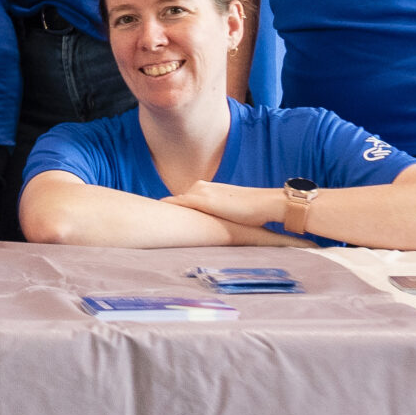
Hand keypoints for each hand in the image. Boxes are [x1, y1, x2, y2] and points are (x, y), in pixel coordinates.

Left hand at [162, 182, 278, 228]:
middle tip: (150, 219)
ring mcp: (201, 192)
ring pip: (176, 202)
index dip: (173, 207)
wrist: (266, 203)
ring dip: (166, 211)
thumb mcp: (233, 210)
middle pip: (176, 200)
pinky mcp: (202, 200)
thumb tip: (217, 226)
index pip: (184, 198)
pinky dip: (168, 207)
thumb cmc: (254, 210)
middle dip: (166, 210)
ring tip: (151, 220)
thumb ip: (220, 214)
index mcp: (207, 189)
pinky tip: (156, 214)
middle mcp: (201, 187)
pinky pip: (179, 203)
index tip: (161, 215)